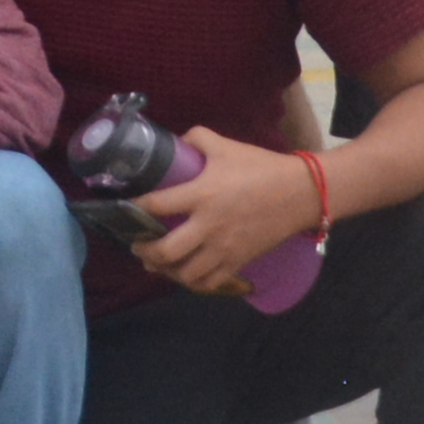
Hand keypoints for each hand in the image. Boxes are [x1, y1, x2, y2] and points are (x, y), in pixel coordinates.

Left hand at [134, 134, 319, 297]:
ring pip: (185, 274)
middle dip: (144, 250)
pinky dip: (192, 282)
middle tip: (136, 244)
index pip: (156, 205)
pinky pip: (209, 283)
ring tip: (156, 263)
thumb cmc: (261, 168)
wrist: (300, 193)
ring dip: (165, 271)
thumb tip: (177, 142)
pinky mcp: (238, 262)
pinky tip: (185, 274)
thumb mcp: (226, 146)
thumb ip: (197, 139)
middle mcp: (208, 226)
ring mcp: (224, 248)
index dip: (134, 207)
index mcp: (202, 194)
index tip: (123, 208)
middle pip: (165, 251)